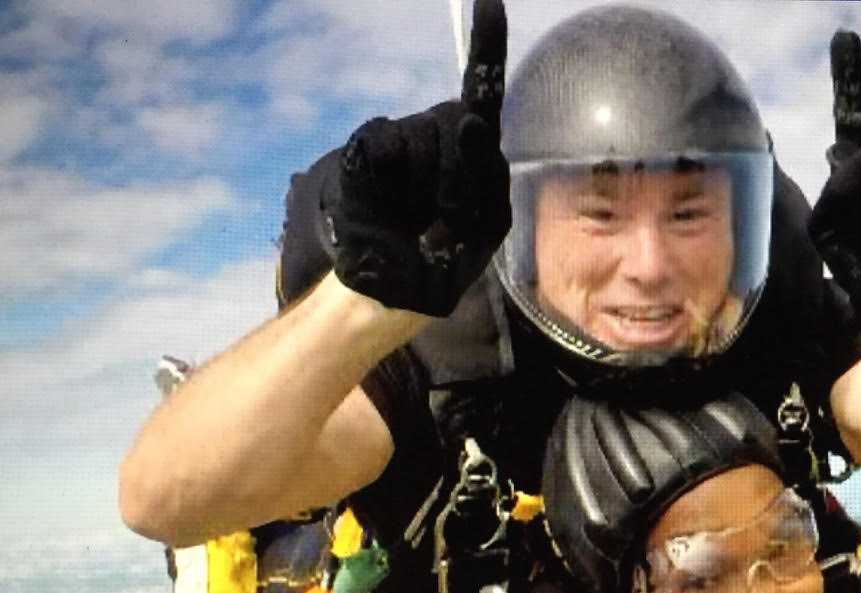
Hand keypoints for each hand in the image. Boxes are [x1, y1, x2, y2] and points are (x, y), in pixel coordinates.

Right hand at [323, 0, 510, 315]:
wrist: (384, 293)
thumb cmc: (434, 270)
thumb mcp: (474, 238)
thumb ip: (478, 183)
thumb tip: (468, 119)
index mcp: (479, 165)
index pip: (484, 98)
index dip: (486, 46)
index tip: (488, 1)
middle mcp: (443, 142)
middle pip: (457, 124)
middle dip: (455, 176)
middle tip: (442, 221)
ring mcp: (404, 142)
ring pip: (422, 136)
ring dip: (421, 185)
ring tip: (412, 221)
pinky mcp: (369, 148)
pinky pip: (382, 144)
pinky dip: (385, 176)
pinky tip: (387, 207)